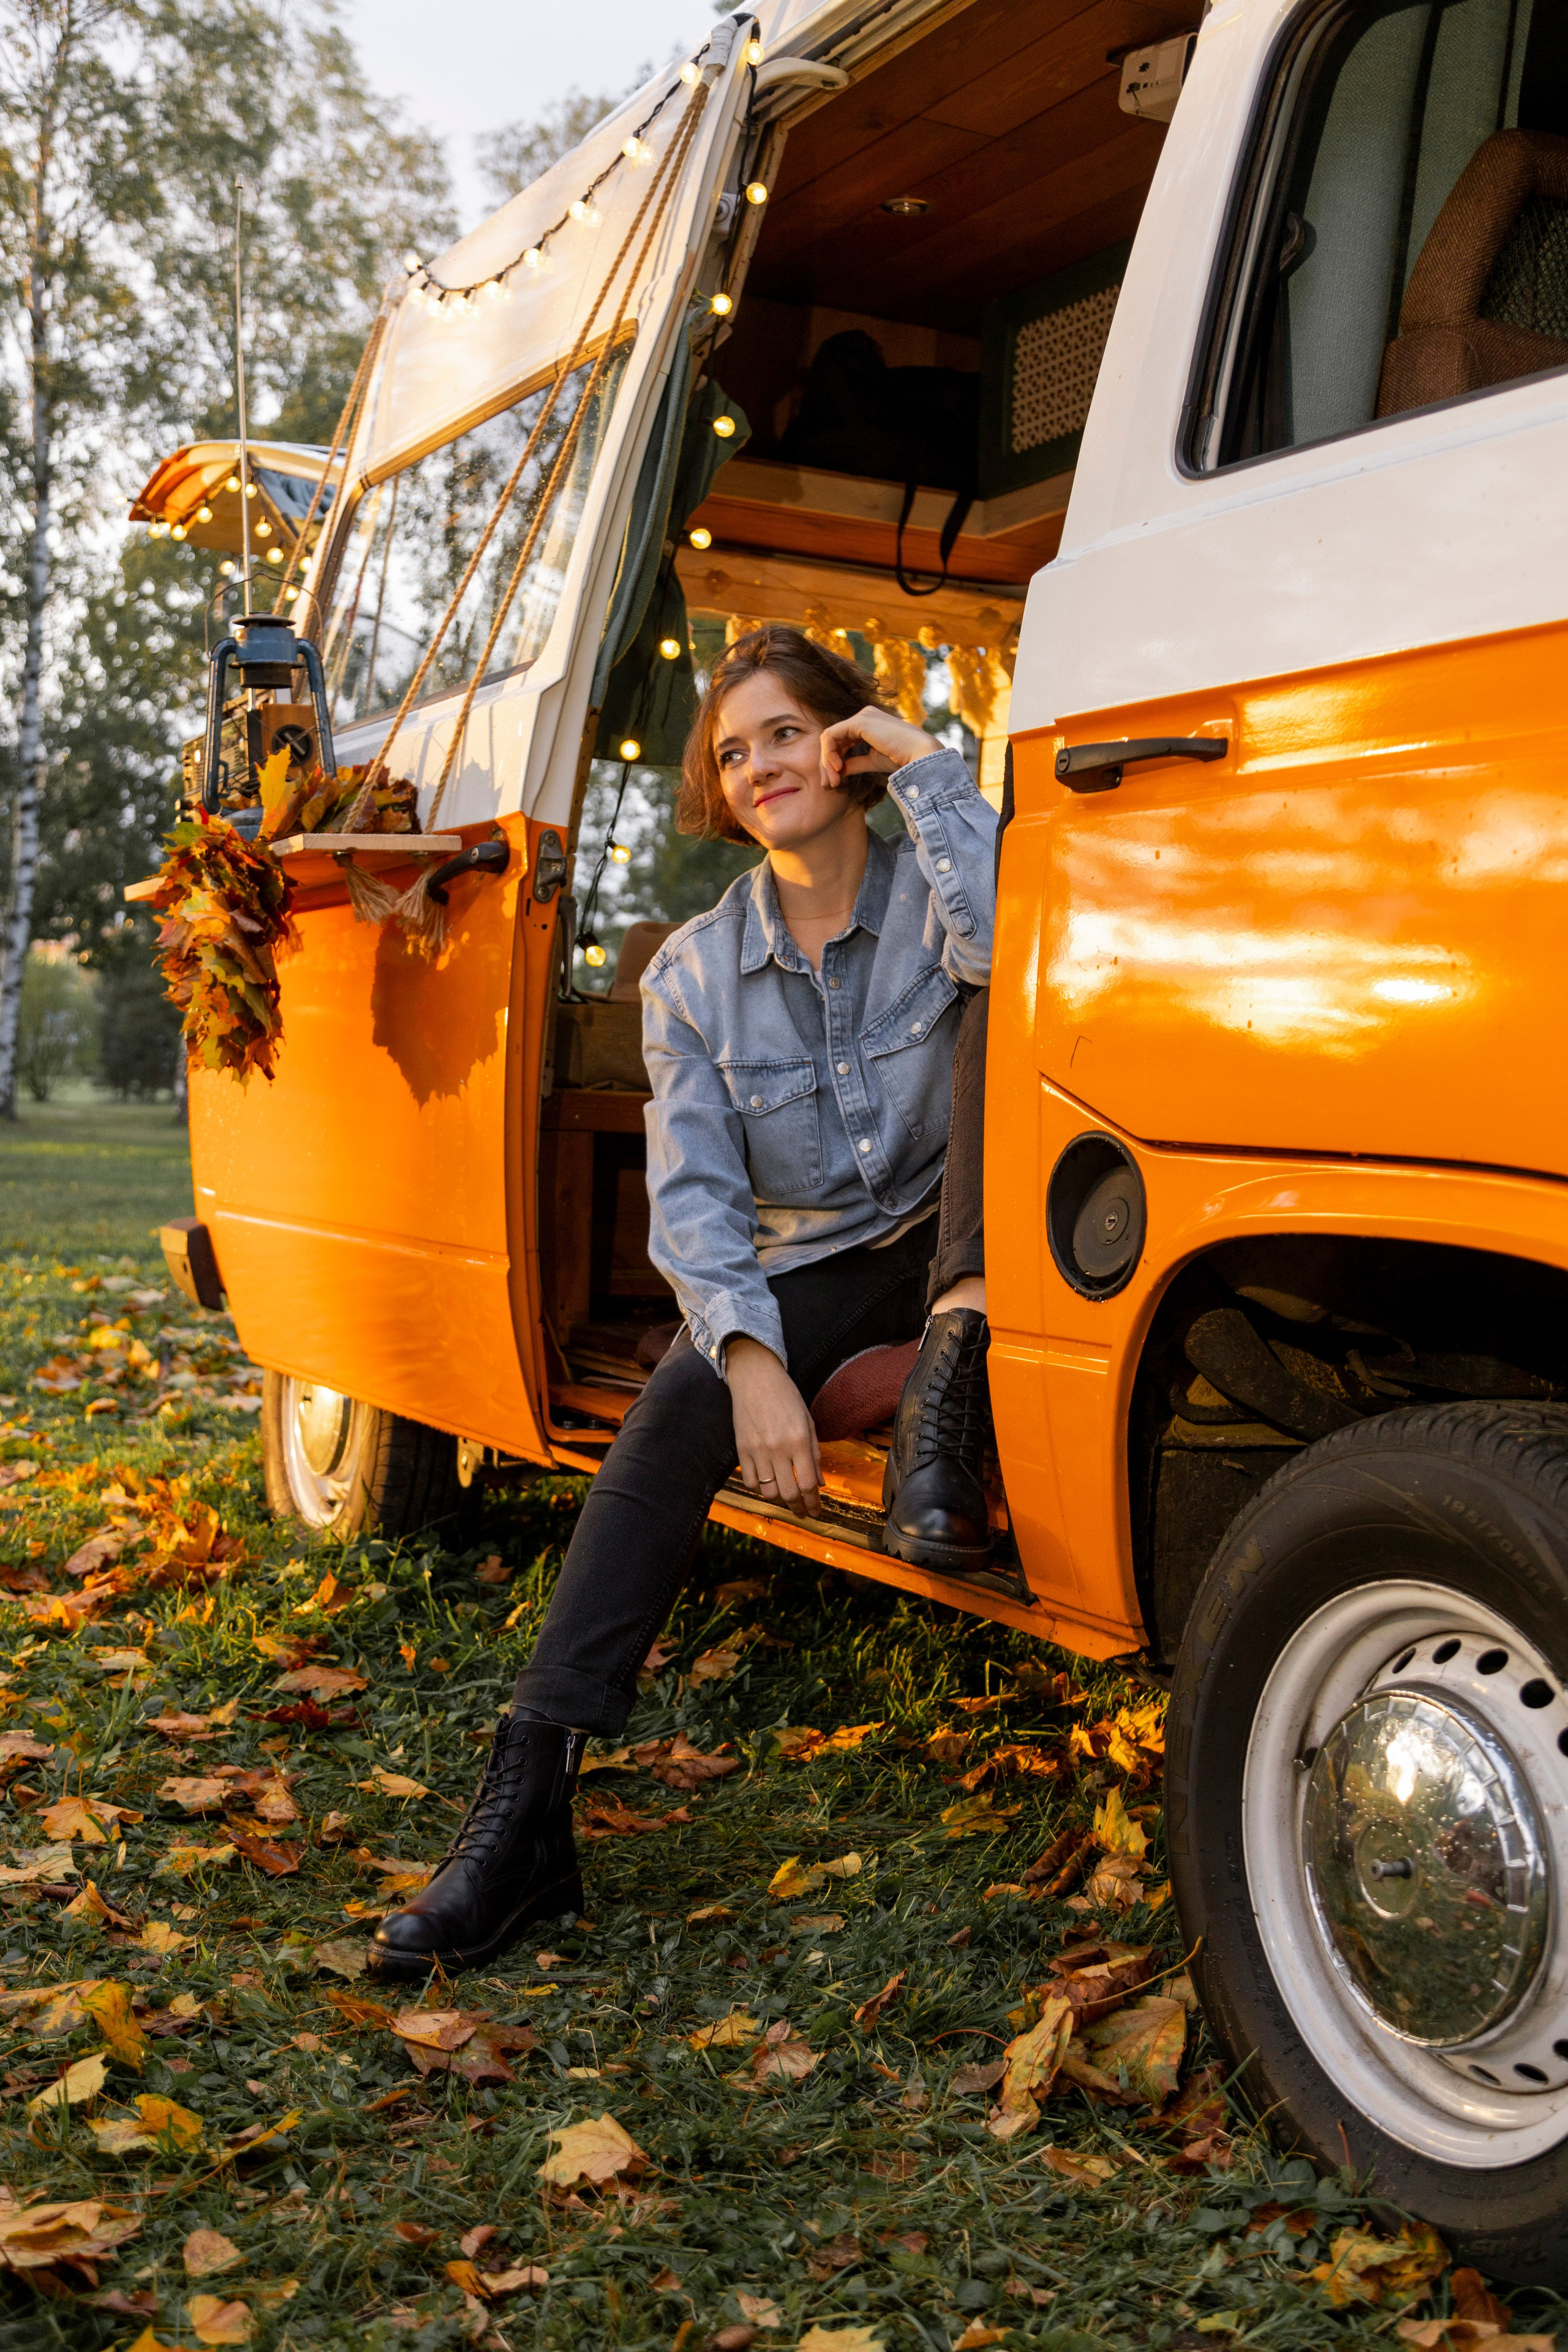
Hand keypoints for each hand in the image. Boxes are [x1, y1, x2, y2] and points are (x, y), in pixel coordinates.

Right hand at [725, 1336, 822, 1517]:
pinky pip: (750, 1481)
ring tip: (786, 1497)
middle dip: (799, 1508)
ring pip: (768, 1491)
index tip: (816, 1511)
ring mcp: (758, 1451)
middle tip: (803, 1512)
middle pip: (789, 1493)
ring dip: (780, 1499)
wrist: (755, 1378)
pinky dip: (759, 1488)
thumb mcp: (808, 1422)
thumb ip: (814, 1454)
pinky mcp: (742, 1450)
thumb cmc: (786, 1396)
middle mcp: (778, 1449)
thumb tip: (820, 1483)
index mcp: (799, 1440)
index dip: (813, 1503)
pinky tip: (767, 1484)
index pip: (807, 1484)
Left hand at [818, 704, 939, 789]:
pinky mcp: (860, 721)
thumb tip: (837, 771)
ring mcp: (862, 716)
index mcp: (868, 723)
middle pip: (833, 739)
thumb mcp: (872, 761)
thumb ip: (854, 763)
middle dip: (826, 763)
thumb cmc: (902, 758)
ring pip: (829, 738)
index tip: (834, 783)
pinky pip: (832, 736)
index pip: (841, 740)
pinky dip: (829, 754)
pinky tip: (837, 769)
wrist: (919, 755)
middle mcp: (864, 715)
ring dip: (827, 761)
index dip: (833, 761)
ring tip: (833, 781)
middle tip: (827, 785)